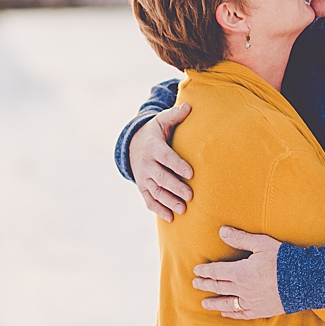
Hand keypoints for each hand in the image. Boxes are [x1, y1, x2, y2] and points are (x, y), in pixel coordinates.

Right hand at [130, 102, 193, 221]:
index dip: (177, 165)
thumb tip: (189, 106)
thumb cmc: (155, 132)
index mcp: (152, 147)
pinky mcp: (142, 187)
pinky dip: (158, 210)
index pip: (165, 157)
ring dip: (169, 201)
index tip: (191, 173)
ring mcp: (143, 177)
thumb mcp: (162, 121)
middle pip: (161, 177)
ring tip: (184, 210)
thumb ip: (175, 115)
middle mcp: (146, 164)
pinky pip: (149, 200)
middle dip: (175, 187)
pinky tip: (171, 218)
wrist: (133, 144)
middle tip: (191, 196)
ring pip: (155, 191)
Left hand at [192, 227, 283, 318]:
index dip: (205, 270)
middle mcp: (242, 289)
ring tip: (204, 303)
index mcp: (241, 272)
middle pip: (218, 287)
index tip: (197, 270)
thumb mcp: (262, 244)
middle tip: (195, 284)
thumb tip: (222, 231)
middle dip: (205, 285)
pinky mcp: (261, 310)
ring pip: (227, 303)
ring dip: (214, 303)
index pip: (216, 271)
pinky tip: (225, 314)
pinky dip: (232, 314)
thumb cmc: (284, 259)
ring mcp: (251, 302)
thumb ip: (240, 238)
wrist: (305, 281)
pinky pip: (242, 314)